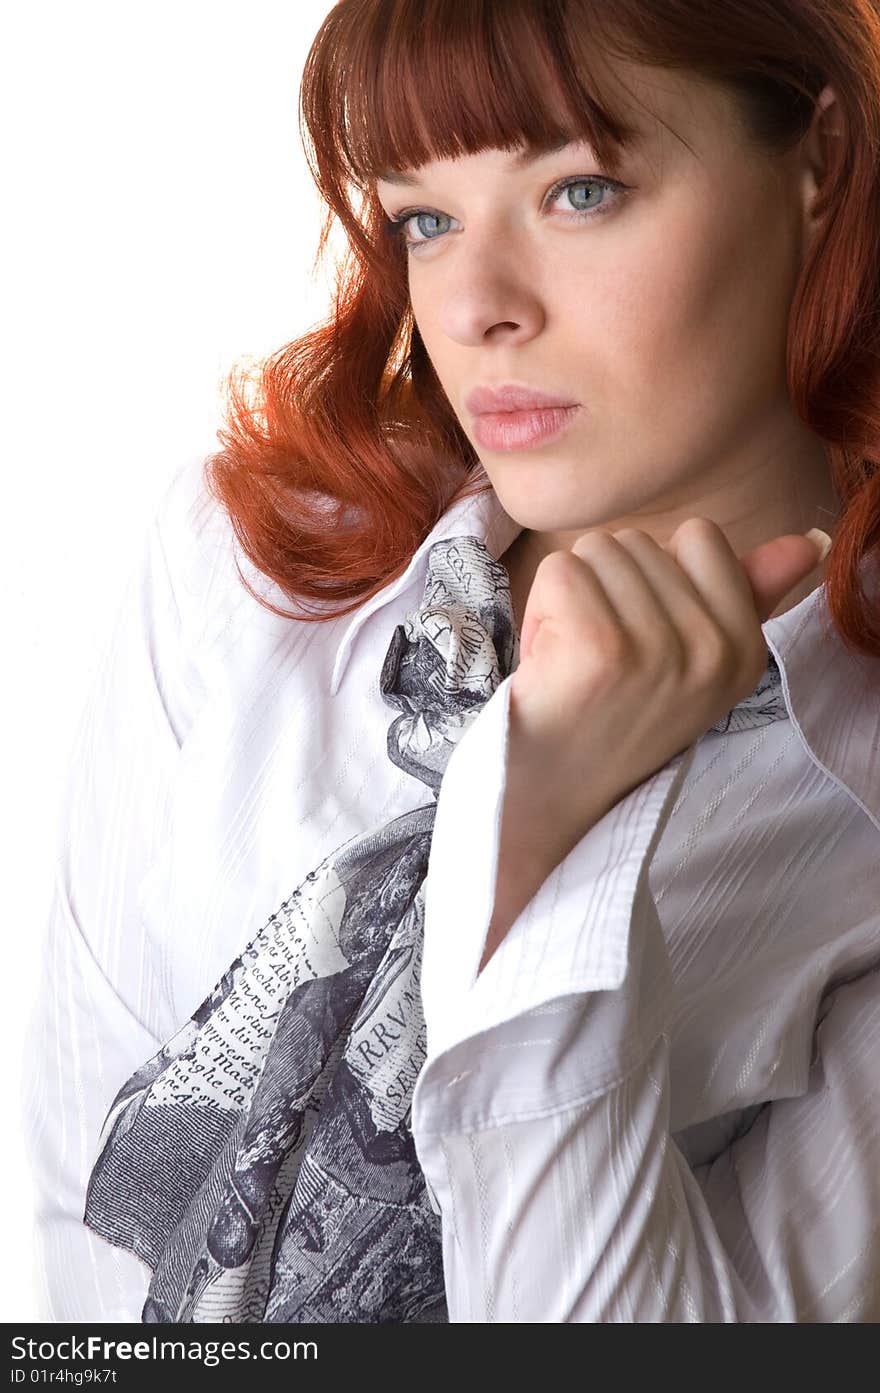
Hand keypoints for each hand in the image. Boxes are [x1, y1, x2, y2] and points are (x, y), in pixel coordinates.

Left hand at [478, 519, 829, 972]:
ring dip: (570, 597)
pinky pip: (561, 570)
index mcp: (745, 651)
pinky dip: (540, 608)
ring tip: (573, 660)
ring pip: (596, 551)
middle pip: (639, 542)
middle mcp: (713, 652)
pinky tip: (548, 660)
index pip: (700, 537)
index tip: (641, 636)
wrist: (552, 793)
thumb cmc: (611, 713)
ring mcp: (659, 651)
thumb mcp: (693, 661)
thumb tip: (810, 539)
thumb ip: (748, 594)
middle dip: (606, 588)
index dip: (655, 575)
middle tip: (599, 659)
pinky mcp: (600, 648)